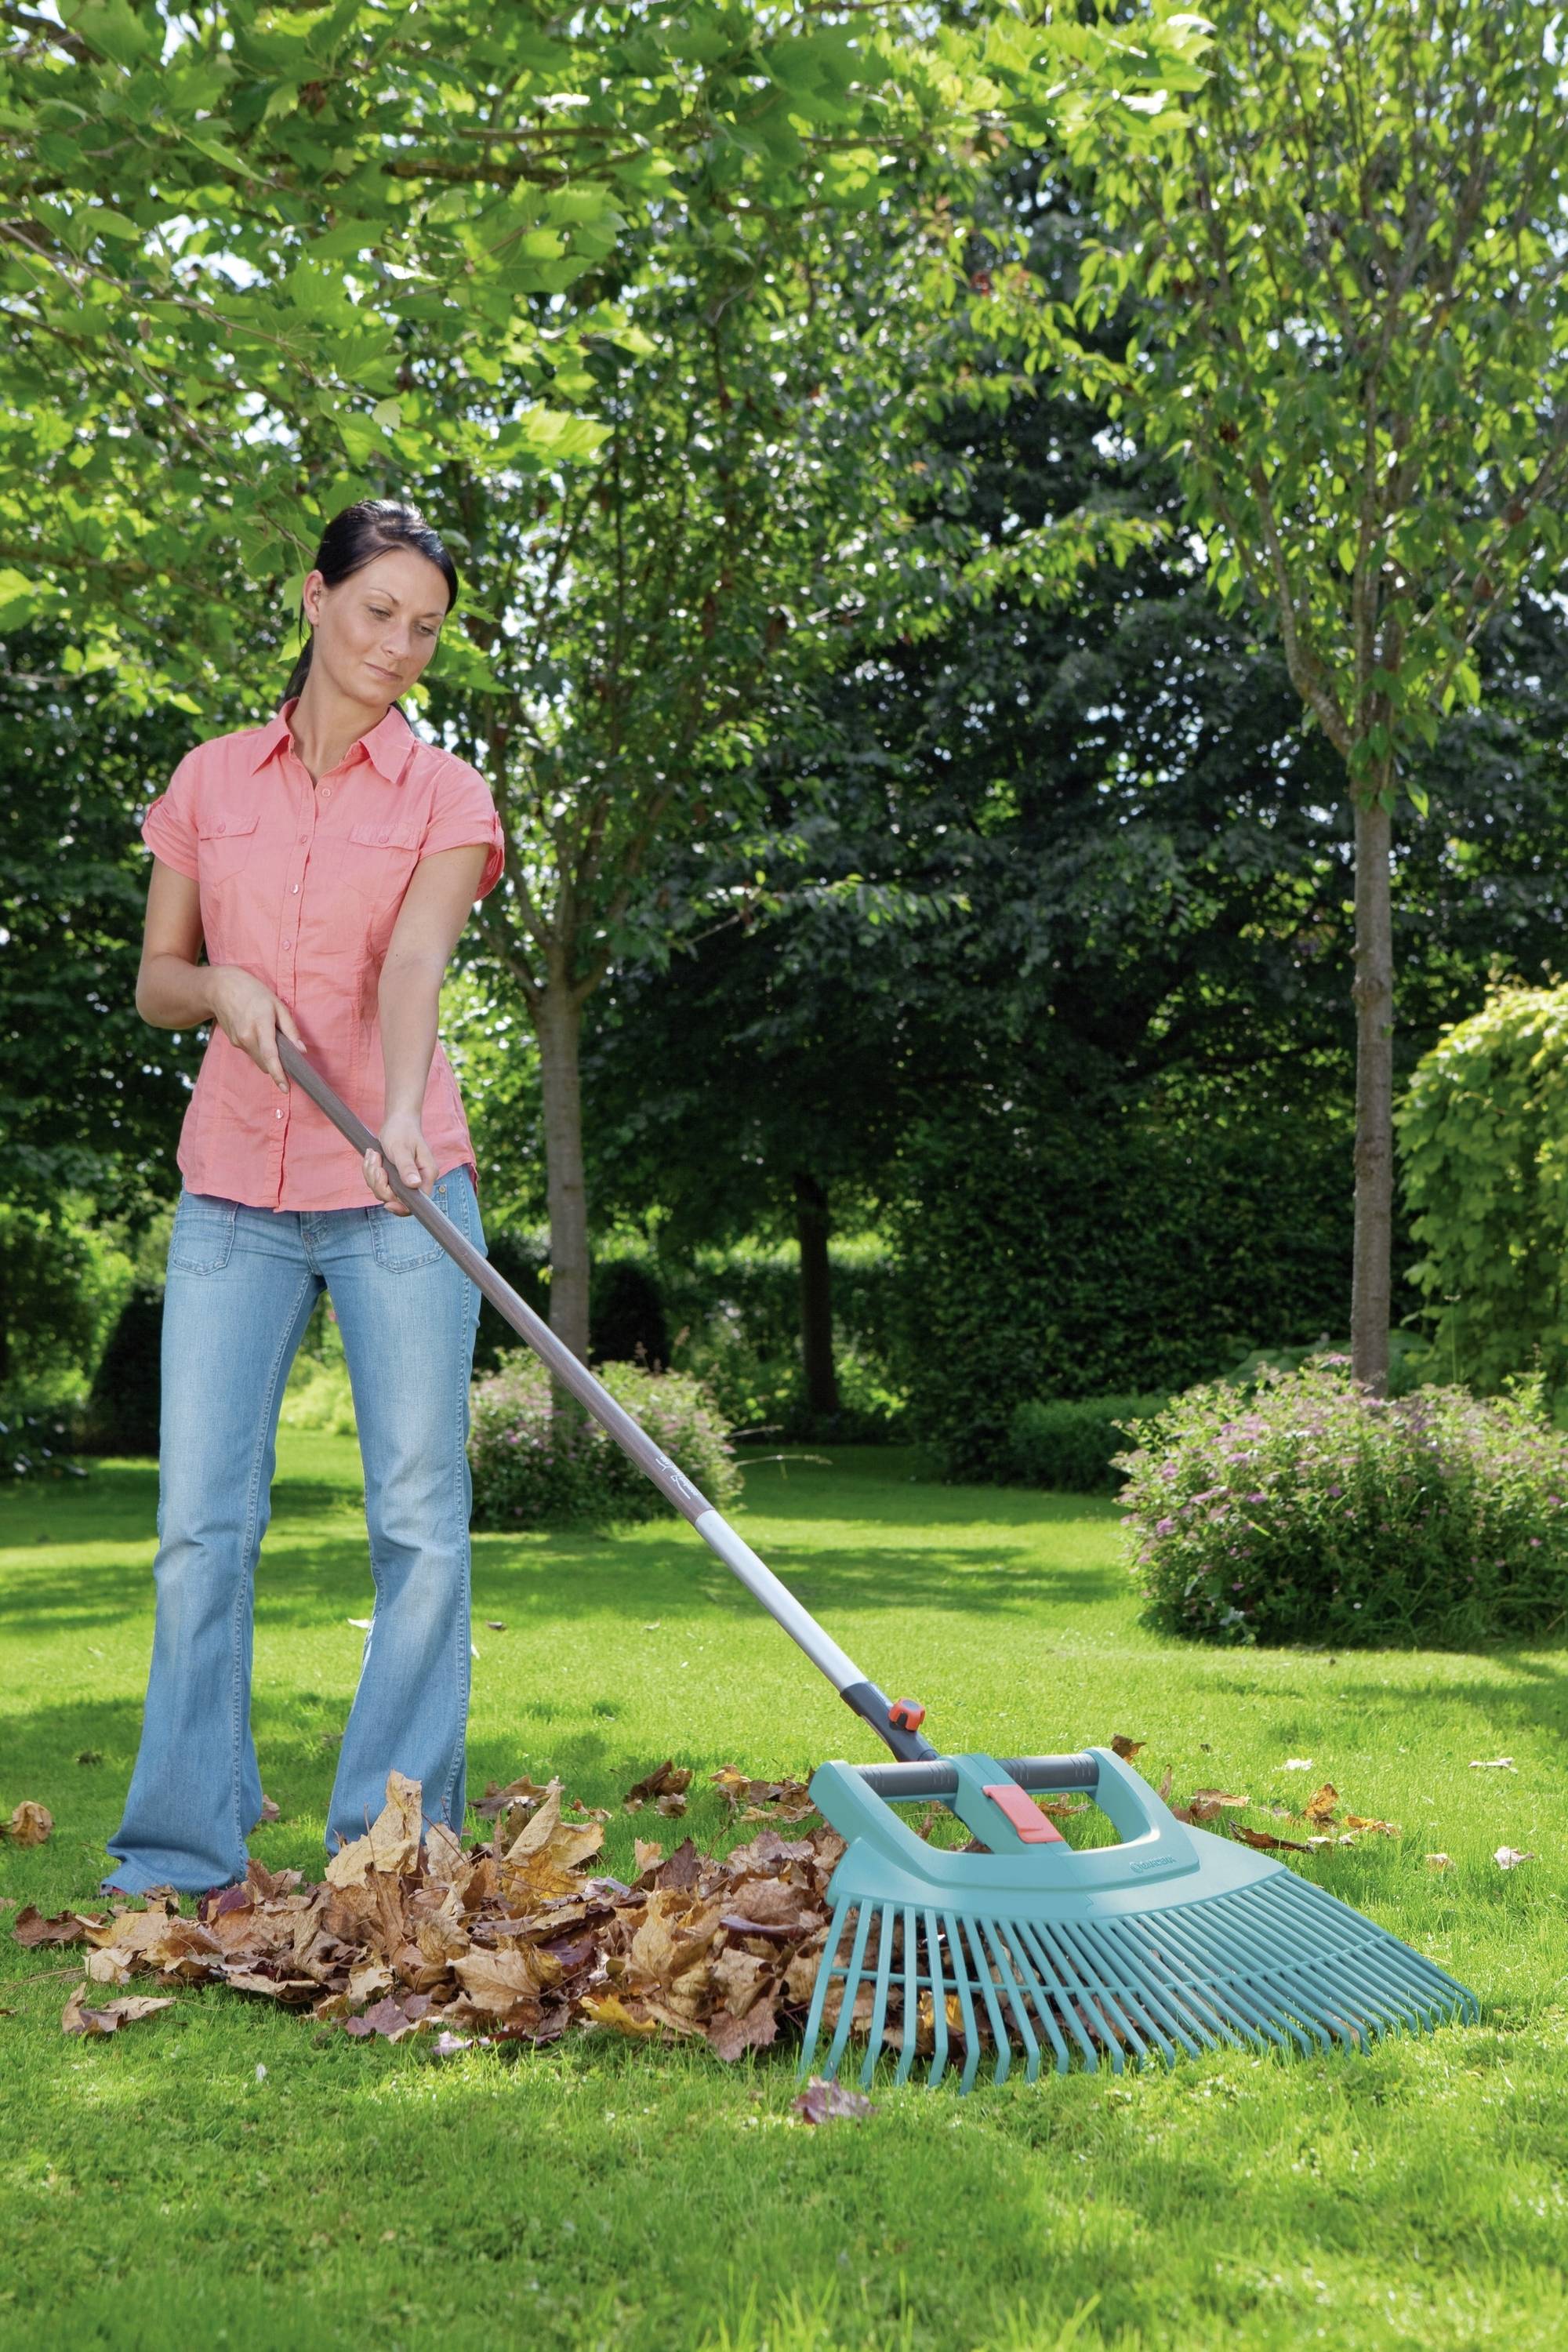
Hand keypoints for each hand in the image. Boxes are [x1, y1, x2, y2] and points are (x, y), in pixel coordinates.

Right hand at [206, 966, 302, 1090]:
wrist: (220, 988)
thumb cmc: (253, 993)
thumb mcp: (277, 1005)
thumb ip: (290, 1029)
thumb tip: (301, 1050)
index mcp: (260, 1025)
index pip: (270, 1056)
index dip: (279, 1074)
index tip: (286, 1088)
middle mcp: (247, 1037)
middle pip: (266, 1063)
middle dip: (278, 1066)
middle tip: (289, 1059)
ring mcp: (238, 1041)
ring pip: (259, 1060)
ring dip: (268, 1057)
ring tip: (271, 1037)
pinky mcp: (233, 1042)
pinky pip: (251, 1052)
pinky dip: (259, 1050)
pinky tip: (259, 1034)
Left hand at [363, 1110, 435, 1212]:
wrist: (398, 1121)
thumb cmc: (402, 1131)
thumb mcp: (402, 1149)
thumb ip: (407, 1168)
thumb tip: (414, 1185)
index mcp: (426, 1176)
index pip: (418, 1202)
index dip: (402, 1207)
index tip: (387, 1203)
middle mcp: (417, 1181)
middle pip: (395, 1198)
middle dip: (380, 1184)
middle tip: (377, 1163)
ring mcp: (405, 1180)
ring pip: (383, 1191)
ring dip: (373, 1175)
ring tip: (374, 1156)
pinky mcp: (394, 1177)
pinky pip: (377, 1184)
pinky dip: (371, 1172)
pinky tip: (373, 1157)